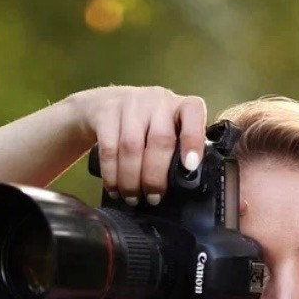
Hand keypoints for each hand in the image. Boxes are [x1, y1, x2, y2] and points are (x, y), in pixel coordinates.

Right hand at [66, 85, 207, 205]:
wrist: (107, 104)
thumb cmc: (146, 126)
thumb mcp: (168, 129)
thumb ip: (178, 150)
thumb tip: (185, 185)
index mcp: (179, 105)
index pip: (192, 111)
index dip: (192, 139)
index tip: (190, 166)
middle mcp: (156, 100)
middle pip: (159, 139)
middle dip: (155, 176)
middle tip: (153, 198)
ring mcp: (130, 103)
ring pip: (131, 147)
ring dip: (132, 179)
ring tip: (133, 198)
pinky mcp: (105, 112)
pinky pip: (109, 149)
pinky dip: (111, 174)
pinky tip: (114, 189)